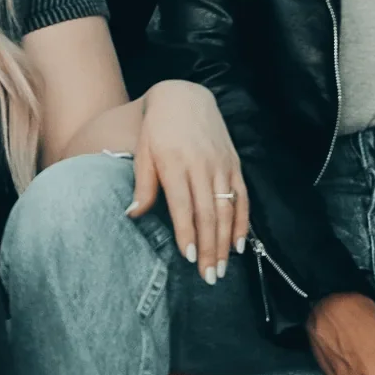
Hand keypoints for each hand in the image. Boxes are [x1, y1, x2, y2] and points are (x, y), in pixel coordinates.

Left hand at [128, 77, 249, 282]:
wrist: (184, 97)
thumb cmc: (157, 129)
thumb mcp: (143, 152)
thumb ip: (143, 185)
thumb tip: (132, 215)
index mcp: (175, 163)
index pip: (183, 205)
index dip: (187, 233)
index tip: (189, 258)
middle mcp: (201, 165)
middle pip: (208, 213)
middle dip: (209, 248)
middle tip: (209, 277)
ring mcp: (221, 165)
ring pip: (226, 209)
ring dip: (226, 242)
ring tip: (222, 269)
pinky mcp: (234, 164)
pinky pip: (241, 197)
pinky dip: (242, 222)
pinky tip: (238, 244)